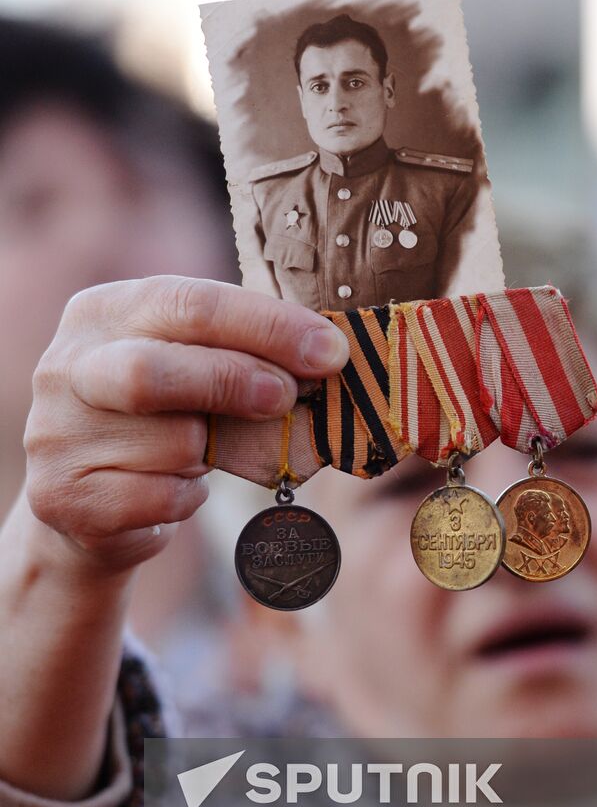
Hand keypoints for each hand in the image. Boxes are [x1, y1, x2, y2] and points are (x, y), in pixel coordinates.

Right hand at [23, 276, 348, 571]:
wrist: (90, 503)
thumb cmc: (162, 418)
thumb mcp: (190, 366)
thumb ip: (238, 350)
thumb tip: (326, 354)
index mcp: (101, 312)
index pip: (189, 303)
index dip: (267, 325)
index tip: (329, 351)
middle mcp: (66, 367)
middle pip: (155, 371)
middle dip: (236, 381)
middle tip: (288, 396)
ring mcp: (57, 435)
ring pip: (172, 443)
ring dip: (214, 452)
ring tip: (207, 451)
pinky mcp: (66, 498)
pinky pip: (162, 498)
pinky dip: (190, 496)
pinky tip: (181, 488)